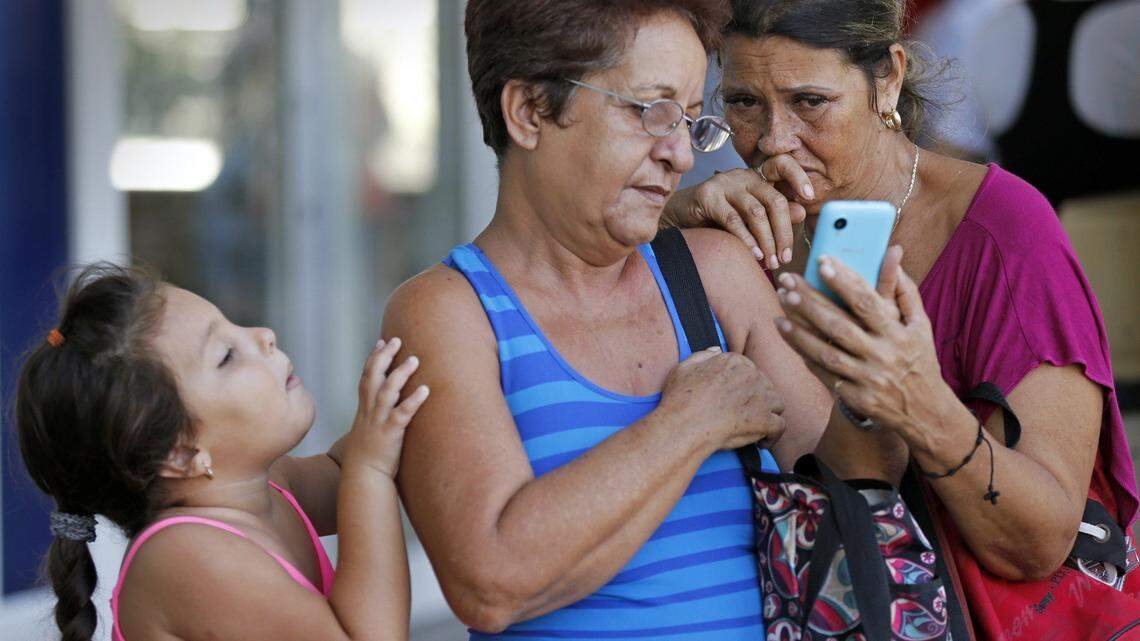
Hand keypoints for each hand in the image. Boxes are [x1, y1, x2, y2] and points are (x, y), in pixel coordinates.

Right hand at [345, 337, 429, 478]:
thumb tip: (386, 405)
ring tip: (414, 360)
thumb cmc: (368, 454)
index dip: (373, 358)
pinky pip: (402, 414)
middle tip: (397, 340)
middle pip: (373, 377)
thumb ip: (376, 414)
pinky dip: (413, 401)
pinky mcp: (390, 433)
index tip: (381, 341)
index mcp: (364, 408)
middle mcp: (369, 411)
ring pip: (387, 391)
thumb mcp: (368, 429)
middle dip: (384, 357)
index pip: (366, 377)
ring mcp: (379, 421)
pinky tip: (425, 390)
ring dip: (400, 374)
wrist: (363, 476)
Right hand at [659, 347, 785, 450]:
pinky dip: (772, 436)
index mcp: (734, 362)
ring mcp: (761, 398)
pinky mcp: (765, 420)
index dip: (744, 386)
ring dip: (768, 414)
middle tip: (743, 415)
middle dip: (757, 400)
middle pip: (765, 386)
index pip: (750, 370)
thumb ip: (703, 355)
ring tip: (755, 427)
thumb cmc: (680, 399)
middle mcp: (751, 376)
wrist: (684, 425)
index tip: (736, 398)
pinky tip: (761, 442)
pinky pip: (779, 426)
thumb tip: (716, 350)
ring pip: (776, 404)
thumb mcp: (684, 367)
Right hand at [663, 154, 814, 269]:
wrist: (678, 218)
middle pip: (773, 199)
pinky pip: (734, 220)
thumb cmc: (717, 217)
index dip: (798, 177)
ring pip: (756, 212)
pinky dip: (747, 240)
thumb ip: (775, 214)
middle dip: (784, 231)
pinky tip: (754, 254)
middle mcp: (742, 176)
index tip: (811, 197)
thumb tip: (802, 212)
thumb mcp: (750, 217)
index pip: (782, 165)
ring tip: (772, 261)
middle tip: (786, 256)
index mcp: (756, 176)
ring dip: (767, 241)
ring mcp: (724, 184)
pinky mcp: (708, 196)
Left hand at [774, 249, 954, 441]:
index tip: (822, 262)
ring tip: (779, 309)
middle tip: (787, 282)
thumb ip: (905, 291)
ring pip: (826, 351)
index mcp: (898, 333)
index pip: (866, 302)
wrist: (926, 413)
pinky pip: (823, 372)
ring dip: (799, 330)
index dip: (843, 281)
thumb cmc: (920, 360)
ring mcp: (867, 378)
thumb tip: (893, 254)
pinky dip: (804, 353)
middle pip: (838, 324)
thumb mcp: (921, 326)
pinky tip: (787, 334)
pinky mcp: (856, 397)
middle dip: (810, 301)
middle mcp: (883, 355)